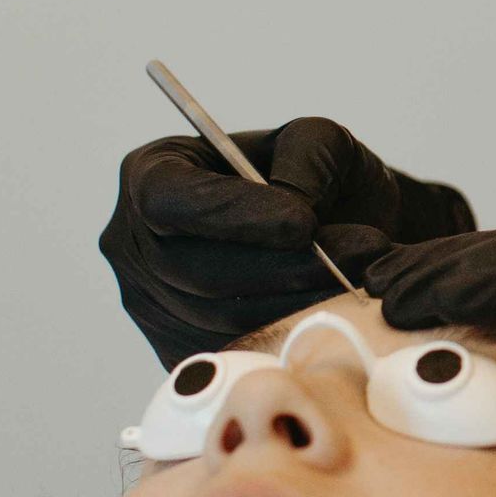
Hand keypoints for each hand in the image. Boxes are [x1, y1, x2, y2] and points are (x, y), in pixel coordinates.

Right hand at [100, 117, 474, 366]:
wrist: (333, 233)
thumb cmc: (314, 179)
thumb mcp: (319, 141)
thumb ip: (307, 156)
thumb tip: (294, 204)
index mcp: (150, 175)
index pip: (167, 200)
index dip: (229, 214)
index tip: (303, 224)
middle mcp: (134, 245)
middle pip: (192, 269)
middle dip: (280, 268)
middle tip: (355, 259)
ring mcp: (152, 307)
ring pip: (217, 319)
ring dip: (295, 304)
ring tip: (361, 280)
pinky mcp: (181, 354)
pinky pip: (230, 355)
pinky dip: (288, 337)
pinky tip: (339, 315)